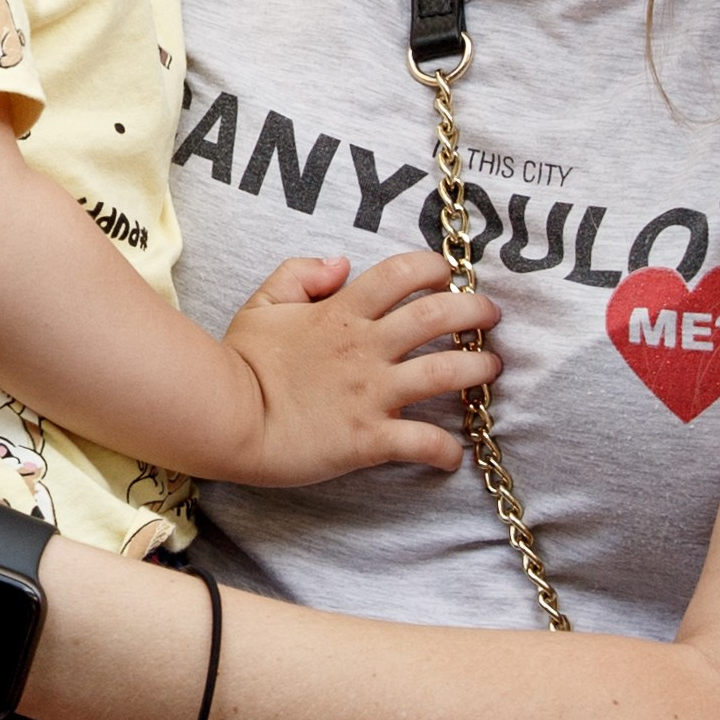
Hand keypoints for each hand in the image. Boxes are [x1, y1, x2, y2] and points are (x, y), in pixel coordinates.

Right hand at [222, 248, 499, 484]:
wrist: (225, 418)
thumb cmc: (239, 362)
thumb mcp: (262, 303)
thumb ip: (300, 274)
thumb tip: (340, 263)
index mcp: (341, 312)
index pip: (401, 275)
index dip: (433, 267)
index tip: (449, 274)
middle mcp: (365, 348)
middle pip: (437, 317)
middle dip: (474, 311)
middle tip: (491, 315)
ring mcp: (370, 394)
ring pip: (444, 373)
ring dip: (478, 368)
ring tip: (494, 367)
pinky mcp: (368, 438)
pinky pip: (421, 442)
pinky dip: (445, 450)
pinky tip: (455, 455)